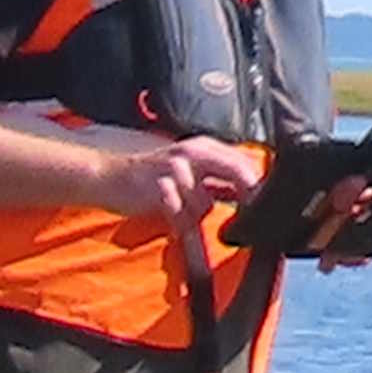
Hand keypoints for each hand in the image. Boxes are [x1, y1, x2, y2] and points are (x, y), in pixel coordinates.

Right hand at [102, 129, 253, 229]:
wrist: (106, 177)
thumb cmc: (149, 178)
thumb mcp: (189, 172)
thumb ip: (218, 181)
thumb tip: (249, 193)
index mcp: (203, 147)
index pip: (243, 161)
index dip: (257, 182)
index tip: (265, 203)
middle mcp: (192, 153)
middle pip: (236, 170)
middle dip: (246, 193)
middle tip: (250, 217)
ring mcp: (175, 169)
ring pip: (205, 202)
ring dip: (197, 216)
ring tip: (185, 218)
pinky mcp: (158, 188)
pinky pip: (180, 214)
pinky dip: (179, 224)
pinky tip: (173, 224)